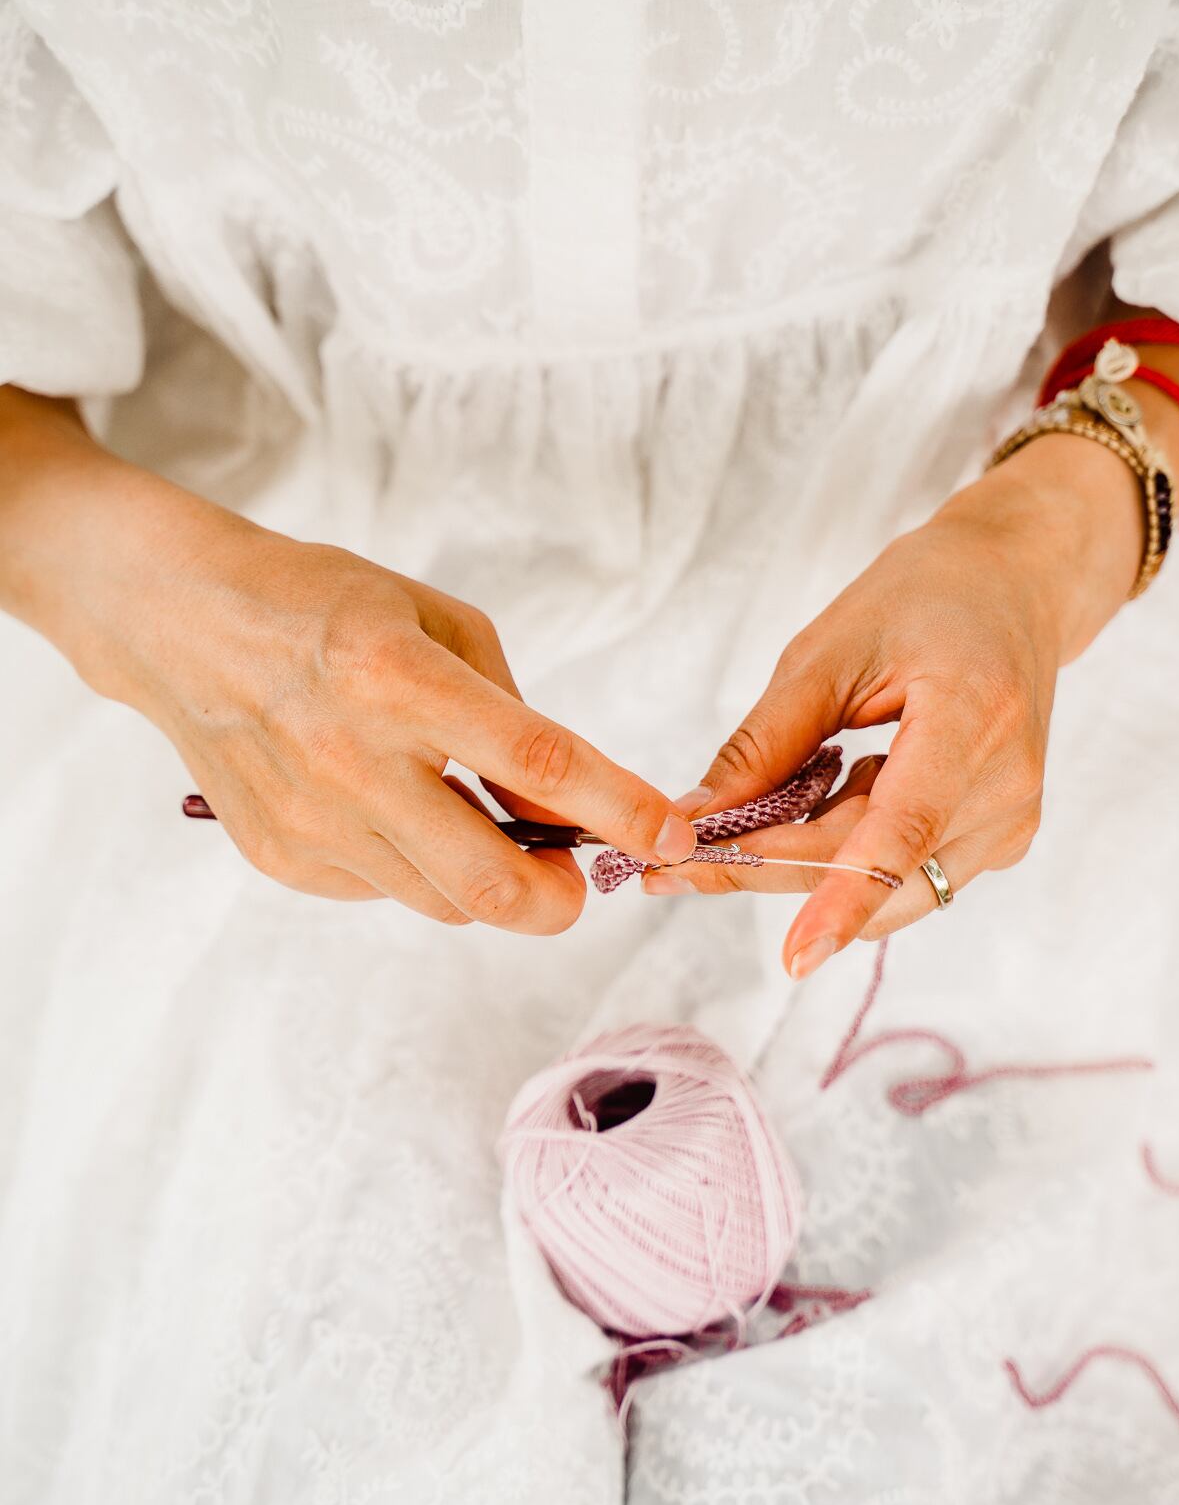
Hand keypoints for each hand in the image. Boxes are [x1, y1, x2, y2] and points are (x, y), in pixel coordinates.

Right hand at [0, 391, 697, 926]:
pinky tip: (394, 808)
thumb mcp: (432, 616)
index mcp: (399, 682)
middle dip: (560, 901)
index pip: (535, 766)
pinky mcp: (283, 858)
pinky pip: (386, 890)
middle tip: (578, 877)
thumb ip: (504, 705)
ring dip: (488, 878)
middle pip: (489, 884)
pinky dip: (416, 865)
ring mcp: (311, 824)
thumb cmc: (319, 604)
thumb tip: (556, 795)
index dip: (619, 811)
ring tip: (478, 820)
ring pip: (443, 900)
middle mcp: (352, 763)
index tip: (673, 836)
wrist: (179, 624)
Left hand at [648, 432, 1146, 976]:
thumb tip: (697, 818)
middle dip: (772, 871)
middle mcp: (1007, 786)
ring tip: (784, 782)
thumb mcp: (829, 649)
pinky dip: (850, 847)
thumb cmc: (925, 598)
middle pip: (875, 868)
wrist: (1016, 587)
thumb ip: (765, 742)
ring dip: (809, 859)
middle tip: (671, 868)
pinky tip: (844, 779)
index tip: (793, 956)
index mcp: (972, 718)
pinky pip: (907, 872)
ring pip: (886, 886)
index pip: (903, 832)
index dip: (843, 897)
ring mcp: (1011, 822)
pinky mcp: (1001, 840)